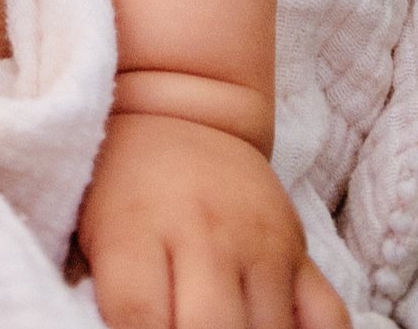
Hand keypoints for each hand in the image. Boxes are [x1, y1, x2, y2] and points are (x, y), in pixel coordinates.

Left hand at [74, 111, 346, 328]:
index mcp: (136, 231)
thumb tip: (95, 324)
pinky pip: (330, 318)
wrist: (175, 110)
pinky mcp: (299, 246)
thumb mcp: (88, 232)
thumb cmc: (119, 186)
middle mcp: (203, 234)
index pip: (138, 318)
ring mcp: (258, 240)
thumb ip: (97, 293)